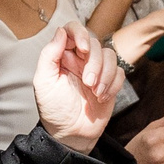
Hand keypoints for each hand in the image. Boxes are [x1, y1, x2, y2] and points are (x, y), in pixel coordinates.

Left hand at [32, 23, 118, 149]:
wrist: (71, 133)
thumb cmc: (54, 109)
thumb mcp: (44, 82)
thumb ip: (49, 55)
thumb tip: (60, 32)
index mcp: (62, 55)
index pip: (72, 30)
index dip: (80, 33)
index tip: (83, 49)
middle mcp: (80, 59)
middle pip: (95, 43)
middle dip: (94, 63)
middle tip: (87, 82)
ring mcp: (97, 70)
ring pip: (110, 56)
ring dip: (105, 74)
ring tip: (95, 92)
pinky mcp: (110, 82)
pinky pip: (119, 72)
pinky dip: (113, 84)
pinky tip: (101, 97)